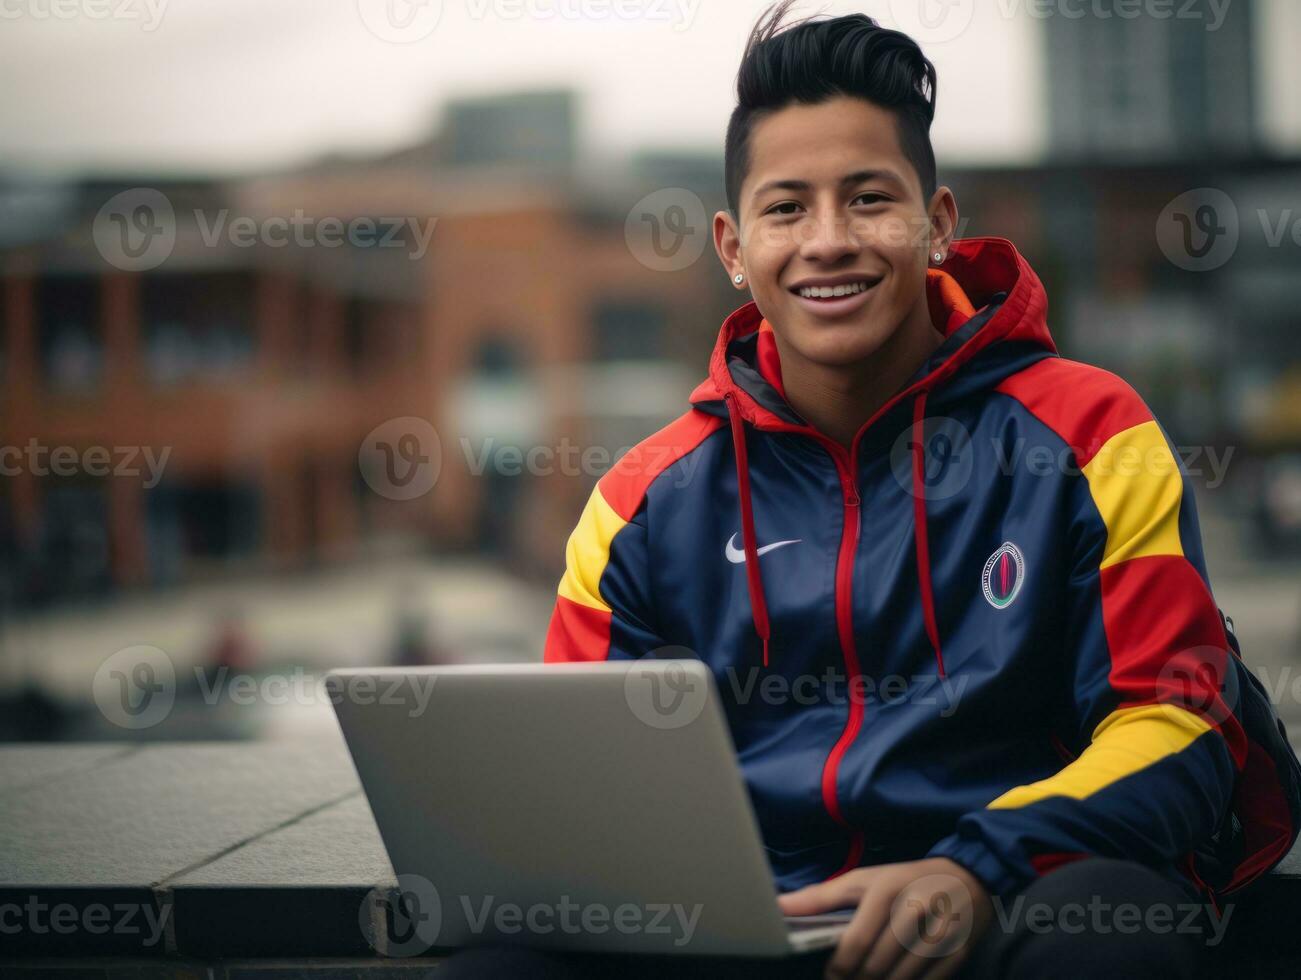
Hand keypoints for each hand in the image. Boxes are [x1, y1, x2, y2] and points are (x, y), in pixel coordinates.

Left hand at [778, 856, 992, 979]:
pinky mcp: (958, 952)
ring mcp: (940, 933)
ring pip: (900, 979)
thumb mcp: (864, 879)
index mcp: (885, 891)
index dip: (839, 969)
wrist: (967, 877)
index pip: (856, 942)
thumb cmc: (905, 880)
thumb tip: (779, 907)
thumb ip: (821, 896)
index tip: (831, 978)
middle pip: (876, 966)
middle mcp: (914, 910)